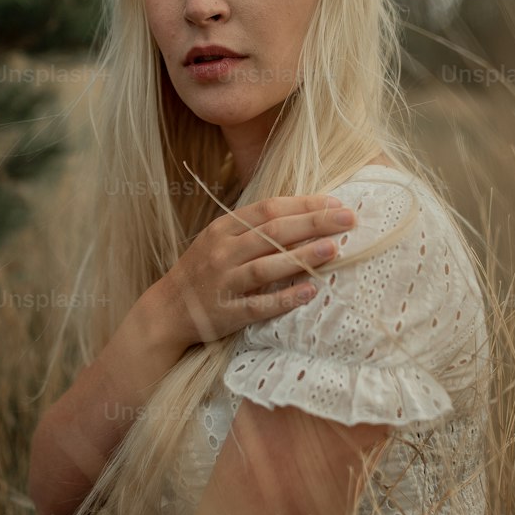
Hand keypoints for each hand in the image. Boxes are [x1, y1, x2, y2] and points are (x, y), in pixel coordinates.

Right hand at [154, 193, 355, 347]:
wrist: (167, 309)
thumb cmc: (203, 269)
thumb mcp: (219, 239)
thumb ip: (253, 228)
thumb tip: (303, 214)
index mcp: (223, 228)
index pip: (268, 209)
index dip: (303, 204)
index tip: (335, 202)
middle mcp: (223, 252)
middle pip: (272, 232)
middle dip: (313, 223)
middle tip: (348, 218)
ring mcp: (224, 282)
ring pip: (266, 266)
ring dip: (301, 257)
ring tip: (333, 249)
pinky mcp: (227, 312)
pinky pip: (259, 305)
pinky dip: (284, 299)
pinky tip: (309, 292)